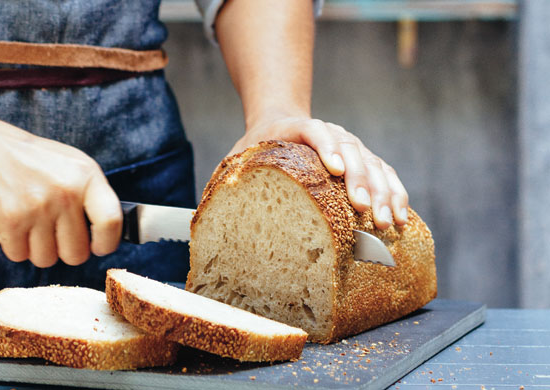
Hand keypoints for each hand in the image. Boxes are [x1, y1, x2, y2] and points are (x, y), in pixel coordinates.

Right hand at [0, 120, 121, 267]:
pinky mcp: (10, 220)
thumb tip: (109, 236)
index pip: (111, 222)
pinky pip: (19, 256)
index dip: (107, 243)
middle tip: (55, 234)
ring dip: (38, 249)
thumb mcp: (73, 166)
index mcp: (86, 176)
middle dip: (66, 251)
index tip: (98, 246)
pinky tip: (13, 224)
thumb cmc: (33, 161)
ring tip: (31, 224)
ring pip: (47, 260)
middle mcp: (65, 193)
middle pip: (77, 254)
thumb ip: (92, 196)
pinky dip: (15, 246)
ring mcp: (38, 208)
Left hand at [229, 115, 408, 229]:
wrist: (279, 123)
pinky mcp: (362, 161)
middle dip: (361, 181)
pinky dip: (396, 194)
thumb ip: (227, 178)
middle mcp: (328, 134)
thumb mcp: (236, 159)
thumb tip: (208, 213)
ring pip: (373, 163)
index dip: (325, 145)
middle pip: (350, 149)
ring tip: (387, 224)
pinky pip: (386, 174)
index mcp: (293, 130)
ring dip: (384, 193)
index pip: (313, 129)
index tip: (334, 169)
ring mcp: (348, 146)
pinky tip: (402, 219)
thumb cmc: (255, 150)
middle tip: (365, 211)